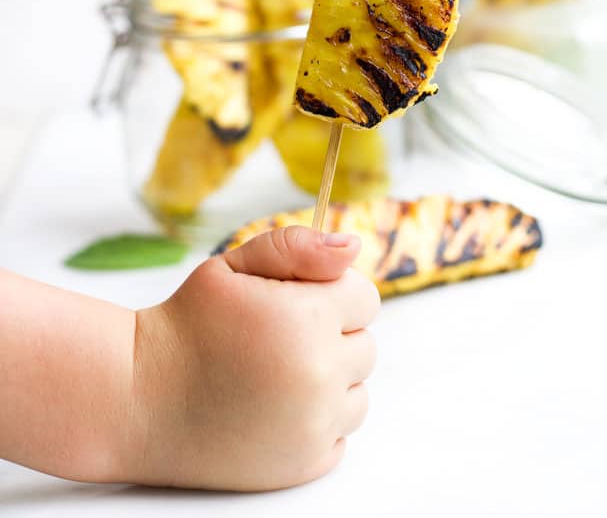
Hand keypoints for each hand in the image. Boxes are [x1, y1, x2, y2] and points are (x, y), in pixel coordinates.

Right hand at [129, 226, 379, 489]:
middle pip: (365, 345)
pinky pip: (340, 434)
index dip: (329, 293)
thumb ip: (298, 247)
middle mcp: (320, 375)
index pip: (365, 297)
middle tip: (277, 337)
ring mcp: (315, 425)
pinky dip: (316, 421)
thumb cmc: (187, 324)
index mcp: (308, 319)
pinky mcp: (304, 464)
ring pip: (357, 391)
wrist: (139, 398)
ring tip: (275, 372)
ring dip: (329, 380)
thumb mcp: (234, 266)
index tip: (293, 301)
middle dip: (331, 335)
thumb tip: (353, 245)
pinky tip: (274, 407)